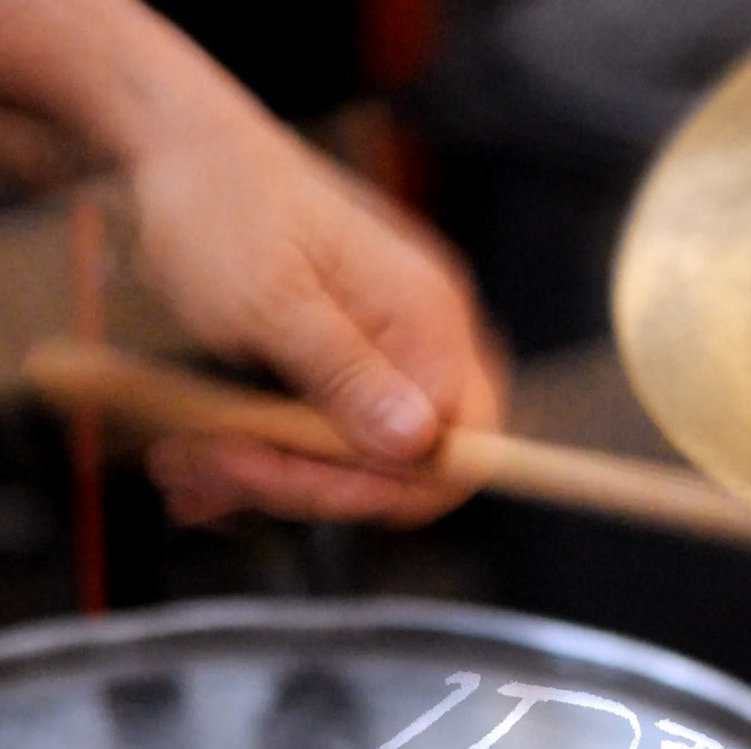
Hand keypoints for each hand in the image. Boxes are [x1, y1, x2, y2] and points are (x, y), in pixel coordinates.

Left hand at [136, 116, 504, 525]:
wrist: (190, 152)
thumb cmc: (224, 208)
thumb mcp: (270, 298)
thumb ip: (346, 372)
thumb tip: (420, 443)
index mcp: (427, 318)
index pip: (453, 448)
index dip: (376, 486)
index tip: (282, 479)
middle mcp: (428, 340)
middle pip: (407, 466)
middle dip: (309, 485)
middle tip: (213, 470)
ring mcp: (395, 353)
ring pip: (362, 461)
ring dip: (274, 477)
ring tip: (188, 463)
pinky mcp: (359, 365)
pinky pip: (333, 436)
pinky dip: (270, 455)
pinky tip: (208, 447)